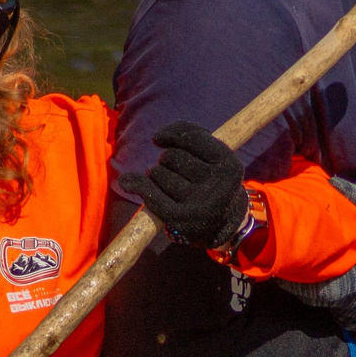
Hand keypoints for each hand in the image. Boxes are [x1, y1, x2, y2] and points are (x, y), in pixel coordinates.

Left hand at [117, 121, 251, 252]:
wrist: (221, 223)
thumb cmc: (211, 180)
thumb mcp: (214, 156)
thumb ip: (192, 135)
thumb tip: (158, 138)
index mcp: (229, 165)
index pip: (191, 138)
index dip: (171, 134)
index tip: (159, 139)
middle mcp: (216, 184)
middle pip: (171, 156)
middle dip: (167, 160)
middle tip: (178, 174)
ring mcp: (197, 202)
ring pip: (157, 173)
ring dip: (156, 175)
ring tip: (170, 185)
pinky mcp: (178, 218)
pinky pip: (148, 192)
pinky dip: (134, 184)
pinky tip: (127, 182)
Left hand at [280, 175, 355, 327]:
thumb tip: (333, 181)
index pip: (323, 290)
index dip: (298, 285)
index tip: (281, 270)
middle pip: (320, 301)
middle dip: (301, 287)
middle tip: (285, 267)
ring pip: (328, 308)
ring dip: (315, 294)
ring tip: (300, 273)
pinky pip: (340, 314)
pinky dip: (331, 302)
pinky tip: (326, 284)